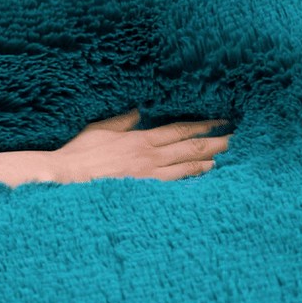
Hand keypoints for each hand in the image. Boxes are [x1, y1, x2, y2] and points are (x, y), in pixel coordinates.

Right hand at [51, 109, 232, 183]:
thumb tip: (140, 111)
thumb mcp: (101, 128)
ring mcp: (148, 177)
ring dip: (206, 162)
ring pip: (185, 169)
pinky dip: (189, 180)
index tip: (220, 121)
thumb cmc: (80, 153)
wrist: (67, 178)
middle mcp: (149, 158)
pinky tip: (199, 179)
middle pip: (189, 149)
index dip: (202, 125)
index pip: (179, 130)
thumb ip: (124, 120)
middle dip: (214, 142)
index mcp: (141, 139)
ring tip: (223, 159)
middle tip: (234, 138)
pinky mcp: (143, 192)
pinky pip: (173, 186)